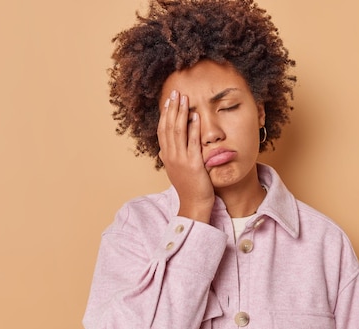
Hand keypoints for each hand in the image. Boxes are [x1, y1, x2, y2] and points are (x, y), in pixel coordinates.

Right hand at [157, 90, 214, 222]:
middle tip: (176, 93)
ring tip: (184, 99)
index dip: (165, 114)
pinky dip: (193, 128)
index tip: (168, 101)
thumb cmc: (188, 189)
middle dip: (172, 108)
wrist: (194, 205)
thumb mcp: (176, 172)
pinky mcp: (193, 164)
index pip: (162, 130)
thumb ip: (171, 159)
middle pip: (168, 127)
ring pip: (178, 131)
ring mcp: (181, 159)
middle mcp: (171, 156)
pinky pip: (192, 142)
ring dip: (181, 113)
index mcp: (166, 157)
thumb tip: (163, 150)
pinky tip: (195, 116)